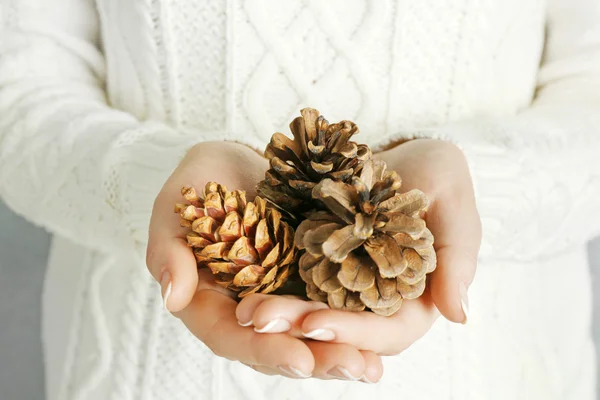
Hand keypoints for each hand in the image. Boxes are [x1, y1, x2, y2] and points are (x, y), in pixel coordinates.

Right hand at [145, 141, 382, 380]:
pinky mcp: (309, 280)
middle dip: (313, 359)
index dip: (264, 348)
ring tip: (371, 368)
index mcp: (208, 299)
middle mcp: (245, 307)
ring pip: (305, 336)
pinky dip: (352, 326)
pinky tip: (379, 344)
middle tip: (352, 368)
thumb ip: (168, 248)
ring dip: (338, 354)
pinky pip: (330, 308)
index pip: (230, 334)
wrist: (241, 161)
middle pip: (274, 344)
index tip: (299, 360)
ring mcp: (280, 296)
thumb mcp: (176, 204)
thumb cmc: (201, 180)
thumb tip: (173, 297)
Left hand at [239, 139, 480, 356]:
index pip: (387, 332)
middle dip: (301, 328)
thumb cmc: (432, 174)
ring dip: (279, 317)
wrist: (393, 155)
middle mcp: (376, 302)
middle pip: (341, 331)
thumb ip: (458, 254)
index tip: (314, 324)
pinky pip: (292, 287)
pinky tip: (243, 289)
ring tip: (246, 310)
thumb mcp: (451, 198)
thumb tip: (458, 314)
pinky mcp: (316, 268)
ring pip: (312, 314)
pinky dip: (271, 291)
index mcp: (415, 299)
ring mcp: (343, 287)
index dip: (352, 333)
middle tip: (260, 318)